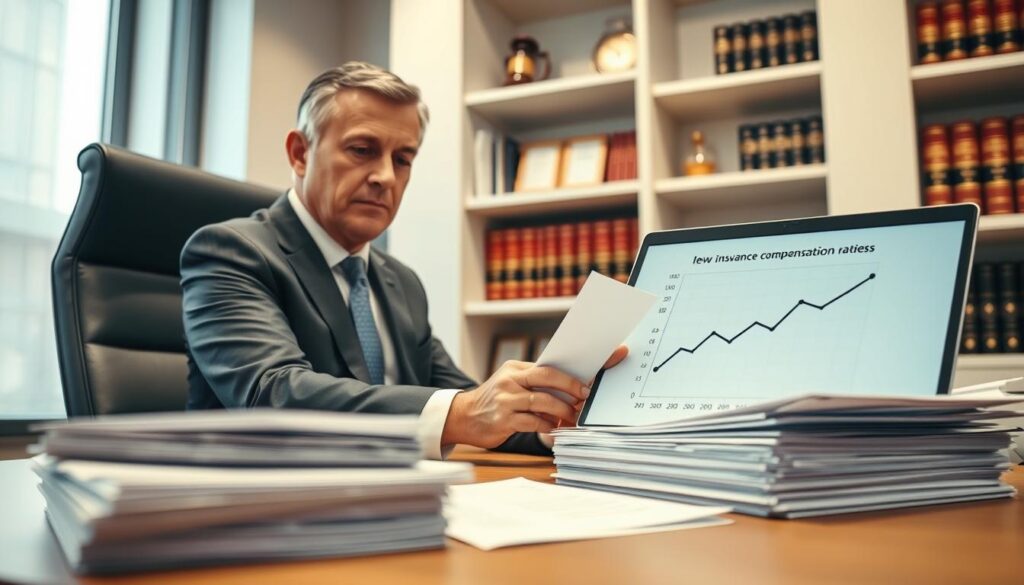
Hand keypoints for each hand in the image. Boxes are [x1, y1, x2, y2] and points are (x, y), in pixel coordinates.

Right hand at [442, 345, 629, 448]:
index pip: (550, 365)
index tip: (595, 366)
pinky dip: (548, 426)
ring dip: (562, 410)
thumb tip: (573, 392)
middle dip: (571, 386)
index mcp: (516, 368)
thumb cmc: (495, 403)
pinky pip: (533, 422)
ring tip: (573, 417)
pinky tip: (555, 430)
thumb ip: (536, 385)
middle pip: (547, 376)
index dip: (573, 370)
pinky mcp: (503, 419)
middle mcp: (510, 380)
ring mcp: (506, 399)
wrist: (463, 417)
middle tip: (587, 395)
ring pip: (542, 400)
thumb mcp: (512, 386)